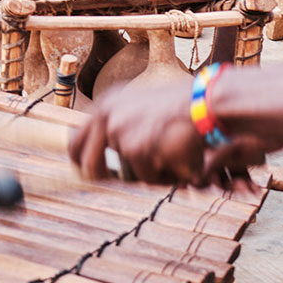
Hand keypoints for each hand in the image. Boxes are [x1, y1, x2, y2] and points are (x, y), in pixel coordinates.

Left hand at [69, 77, 280, 189]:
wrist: (207, 101)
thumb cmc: (185, 106)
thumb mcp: (144, 108)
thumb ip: (123, 126)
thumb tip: (102, 162)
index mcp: (108, 103)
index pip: (75, 138)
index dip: (79, 161)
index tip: (86, 175)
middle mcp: (108, 115)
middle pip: (88, 164)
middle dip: (101, 179)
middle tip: (120, 182)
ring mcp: (120, 132)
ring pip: (128, 174)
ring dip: (148, 173)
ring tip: (170, 154)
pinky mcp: (136, 149)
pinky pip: (149, 178)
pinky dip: (166, 174)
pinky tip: (180, 155)